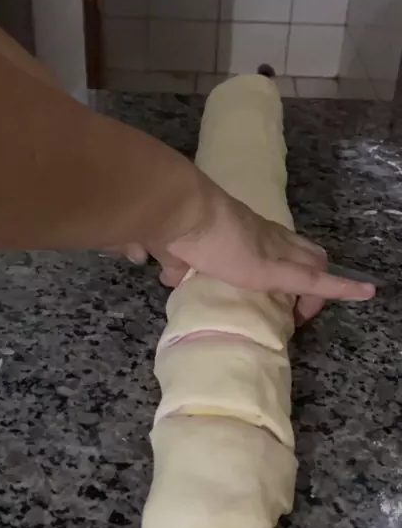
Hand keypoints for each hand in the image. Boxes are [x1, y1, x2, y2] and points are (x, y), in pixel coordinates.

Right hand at [112, 185, 374, 324]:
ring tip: (308, 315)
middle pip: (302, 253)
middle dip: (305, 279)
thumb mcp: (175, 251)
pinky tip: (365, 291)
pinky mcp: (278, 269)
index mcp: (243, 232)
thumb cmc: (176, 227)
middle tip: (293, 309)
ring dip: (316, 292)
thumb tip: (163, 270)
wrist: (180, 213)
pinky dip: (343, 288)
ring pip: (313, 265)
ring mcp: (274, 250)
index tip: (274, 290)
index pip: (276, 244)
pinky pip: (318, 280)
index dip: (283, 263)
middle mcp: (265, 235)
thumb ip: (174, 262)